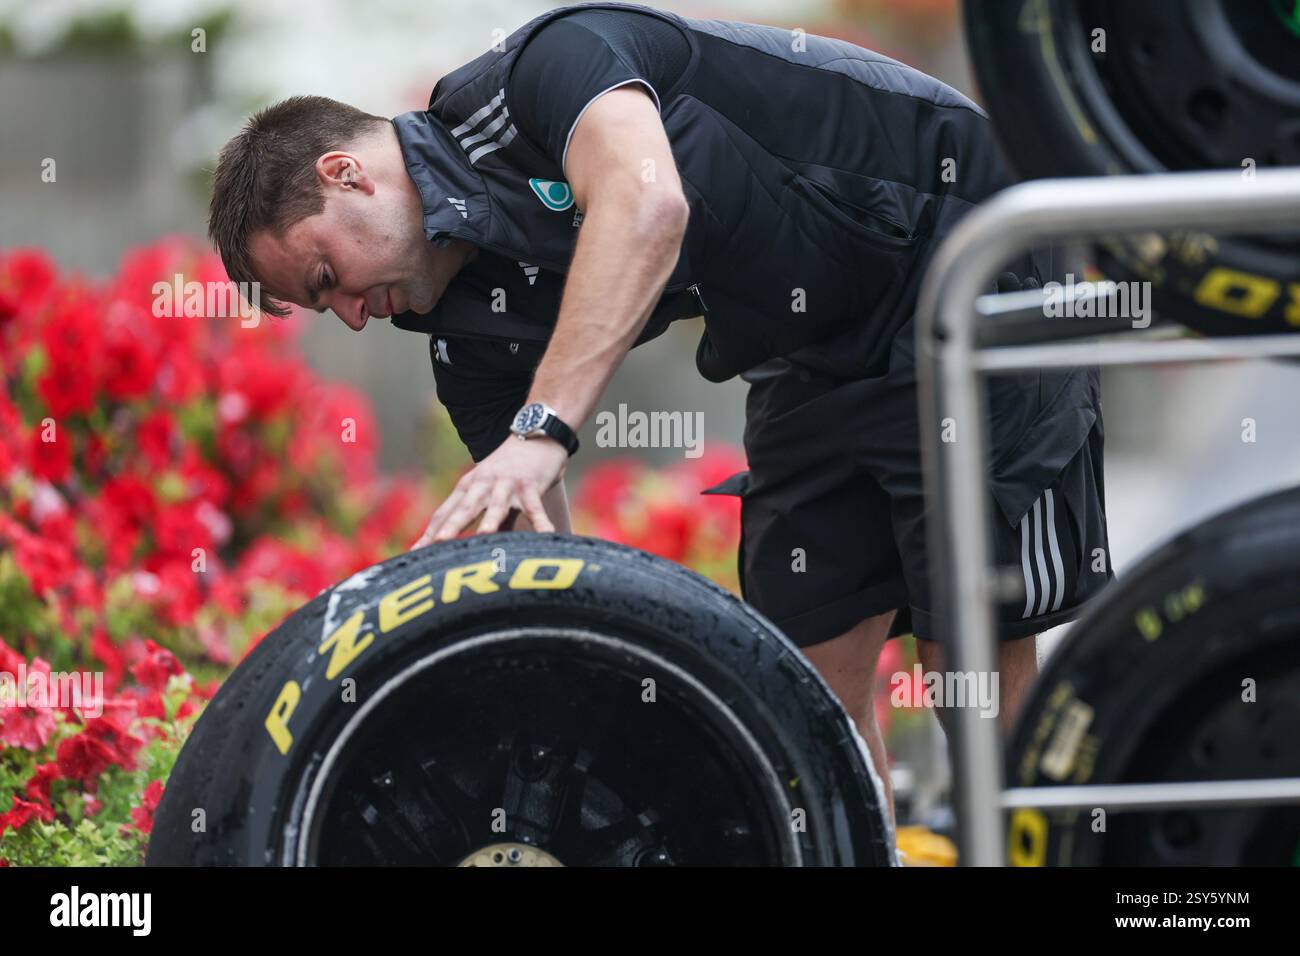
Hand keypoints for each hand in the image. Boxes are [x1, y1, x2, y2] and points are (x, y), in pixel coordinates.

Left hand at [412, 437, 566, 547]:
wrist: (536, 434)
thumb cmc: (511, 470)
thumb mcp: (491, 493)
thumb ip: (485, 522)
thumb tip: (478, 553)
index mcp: (469, 487)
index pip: (445, 512)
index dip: (430, 533)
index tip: (415, 555)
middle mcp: (484, 484)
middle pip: (464, 507)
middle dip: (450, 526)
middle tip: (435, 545)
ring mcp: (507, 483)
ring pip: (497, 504)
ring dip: (491, 519)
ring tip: (484, 536)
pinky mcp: (531, 484)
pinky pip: (536, 506)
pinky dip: (541, 521)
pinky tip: (547, 535)